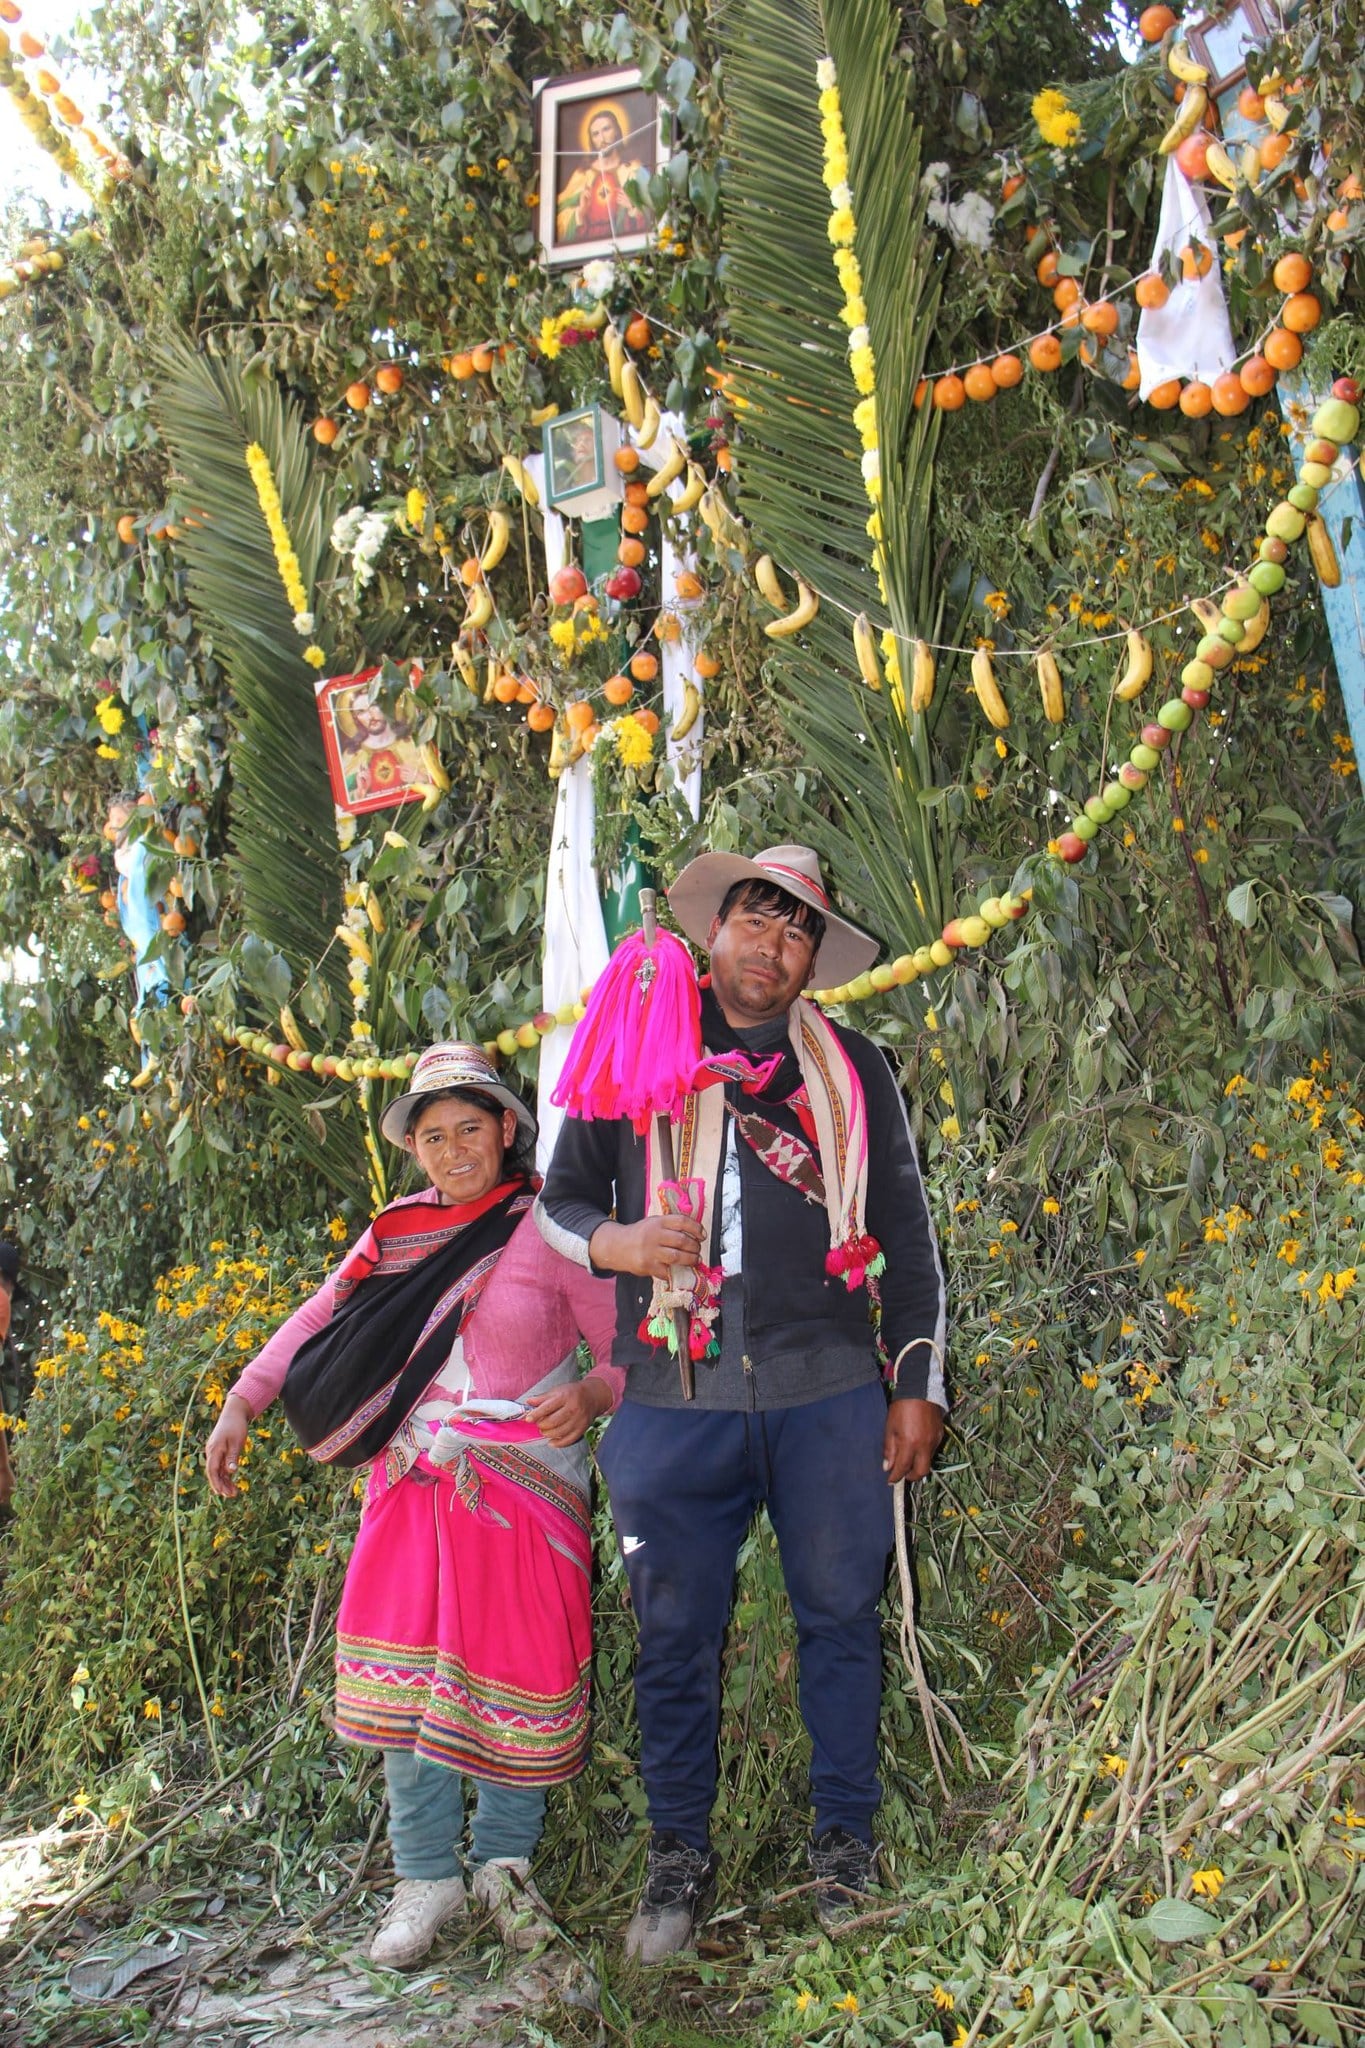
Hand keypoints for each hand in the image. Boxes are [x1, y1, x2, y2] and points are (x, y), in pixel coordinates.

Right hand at [205, 1395, 251, 1497]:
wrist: (235, 1412)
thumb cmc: (236, 1426)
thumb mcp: (237, 1441)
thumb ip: (232, 1457)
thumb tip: (230, 1472)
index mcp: (214, 1449)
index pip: (212, 1470)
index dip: (216, 1482)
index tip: (222, 1493)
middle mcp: (212, 1452)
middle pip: (213, 1473)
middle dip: (221, 1485)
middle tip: (232, 1495)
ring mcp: (215, 1451)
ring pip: (217, 1470)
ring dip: (224, 1481)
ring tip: (234, 1492)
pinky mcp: (220, 1451)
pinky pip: (221, 1465)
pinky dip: (225, 1474)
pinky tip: (232, 1482)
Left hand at [524, 1378, 611, 1447]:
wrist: (592, 1396)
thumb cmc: (571, 1393)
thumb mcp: (557, 1390)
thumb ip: (542, 1398)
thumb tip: (528, 1402)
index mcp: (565, 1396)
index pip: (547, 1407)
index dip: (536, 1414)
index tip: (528, 1419)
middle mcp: (573, 1408)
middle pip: (553, 1422)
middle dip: (542, 1425)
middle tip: (539, 1424)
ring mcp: (579, 1419)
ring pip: (560, 1432)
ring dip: (548, 1434)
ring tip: (544, 1431)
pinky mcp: (583, 1428)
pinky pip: (569, 1440)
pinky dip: (558, 1443)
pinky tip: (551, 1442)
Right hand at [589, 1213, 703, 1280]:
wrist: (618, 1246)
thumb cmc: (640, 1235)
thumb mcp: (653, 1222)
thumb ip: (671, 1225)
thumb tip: (695, 1233)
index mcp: (658, 1222)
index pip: (682, 1222)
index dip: (696, 1228)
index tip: (702, 1235)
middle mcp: (654, 1235)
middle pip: (682, 1240)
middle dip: (695, 1247)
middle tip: (697, 1250)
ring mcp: (650, 1252)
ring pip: (677, 1257)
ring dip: (690, 1259)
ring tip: (695, 1260)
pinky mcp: (648, 1266)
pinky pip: (668, 1271)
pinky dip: (677, 1272)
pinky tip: (681, 1270)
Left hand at [882, 1398, 944, 1484]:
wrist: (920, 1390)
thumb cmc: (901, 1407)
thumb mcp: (890, 1427)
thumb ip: (889, 1449)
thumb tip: (887, 1467)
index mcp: (909, 1443)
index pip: (902, 1468)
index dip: (895, 1477)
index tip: (890, 1481)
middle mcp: (924, 1445)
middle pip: (921, 1472)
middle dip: (911, 1476)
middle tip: (902, 1473)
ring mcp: (934, 1441)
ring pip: (927, 1462)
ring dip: (918, 1464)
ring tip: (909, 1459)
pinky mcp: (940, 1435)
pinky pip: (932, 1451)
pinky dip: (924, 1454)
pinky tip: (917, 1447)